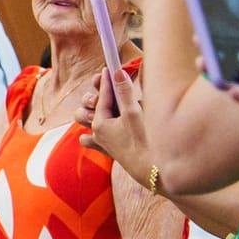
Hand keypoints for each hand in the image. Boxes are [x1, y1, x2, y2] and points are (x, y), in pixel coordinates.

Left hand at [83, 67, 152, 184]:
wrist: (151, 170)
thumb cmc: (144, 141)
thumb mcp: (134, 113)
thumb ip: (124, 92)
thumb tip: (116, 72)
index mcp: (100, 123)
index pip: (103, 96)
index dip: (107, 80)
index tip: (110, 68)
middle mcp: (97, 133)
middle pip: (88, 108)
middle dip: (97, 96)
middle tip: (112, 88)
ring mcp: (100, 142)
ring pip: (86, 122)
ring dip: (94, 112)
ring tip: (110, 106)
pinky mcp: (107, 150)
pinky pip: (89, 139)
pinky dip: (94, 131)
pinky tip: (108, 124)